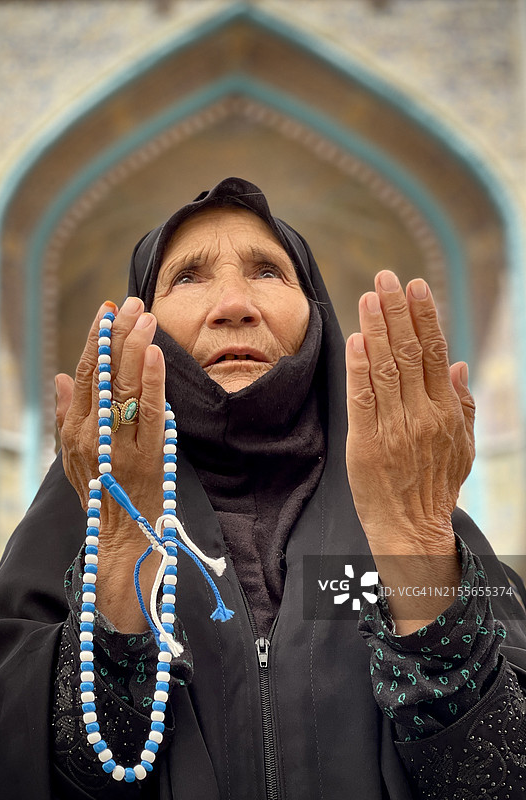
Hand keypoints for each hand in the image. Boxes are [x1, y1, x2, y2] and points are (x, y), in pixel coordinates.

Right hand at [55, 297, 166, 630]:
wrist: (121, 541)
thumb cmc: (102, 496)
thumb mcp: (74, 458)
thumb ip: (67, 416)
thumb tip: (60, 377)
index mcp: (74, 431)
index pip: (82, 374)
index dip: (95, 340)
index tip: (108, 311)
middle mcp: (91, 435)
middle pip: (102, 374)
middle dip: (118, 334)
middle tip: (132, 303)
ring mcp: (117, 445)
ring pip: (123, 387)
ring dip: (135, 347)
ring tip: (145, 317)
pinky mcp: (145, 457)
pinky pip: (147, 412)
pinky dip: (150, 380)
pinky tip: (155, 353)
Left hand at [345, 270, 475, 629]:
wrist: (411, 528)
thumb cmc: (434, 485)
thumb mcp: (461, 445)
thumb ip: (461, 403)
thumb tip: (459, 363)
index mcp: (445, 410)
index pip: (434, 352)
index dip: (424, 316)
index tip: (415, 287)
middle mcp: (422, 413)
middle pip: (410, 351)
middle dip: (397, 310)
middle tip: (386, 277)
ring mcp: (395, 427)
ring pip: (386, 367)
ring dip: (377, 328)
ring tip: (369, 296)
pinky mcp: (367, 441)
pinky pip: (363, 397)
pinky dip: (359, 367)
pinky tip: (356, 340)